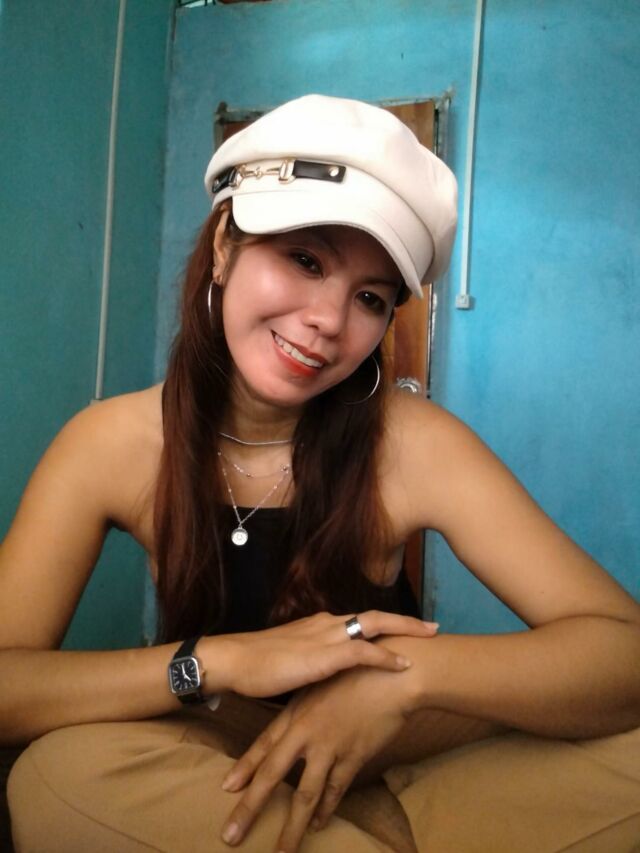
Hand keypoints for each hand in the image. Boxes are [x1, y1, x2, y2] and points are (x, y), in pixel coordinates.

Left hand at [220, 651, 424, 851]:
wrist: (392, 677)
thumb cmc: (357, 673)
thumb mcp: (322, 684)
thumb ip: (305, 709)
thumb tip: (293, 728)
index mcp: (296, 713)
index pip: (263, 745)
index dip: (245, 768)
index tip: (227, 789)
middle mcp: (306, 733)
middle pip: (272, 776)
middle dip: (249, 807)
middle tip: (231, 835)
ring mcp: (328, 748)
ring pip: (305, 795)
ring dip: (292, 827)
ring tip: (281, 852)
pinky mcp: (352, 758)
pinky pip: (335, 791)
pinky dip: (326, 810)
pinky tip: (319, 824)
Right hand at [221, 610, 437, 697]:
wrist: (234, 661)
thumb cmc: (257, 666)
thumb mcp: (292, 663)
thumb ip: (312, 665)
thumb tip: (325, 680)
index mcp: (320, 626)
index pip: (360, 621)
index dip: (386, 626)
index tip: (407, 630)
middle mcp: (327, 624)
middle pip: (375, 617)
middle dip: (406, 622)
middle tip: (433, 627)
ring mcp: (326, 636)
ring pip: (375, 626)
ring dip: (405, 631)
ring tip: (429, 637)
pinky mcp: (324, 655)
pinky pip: (363, 652)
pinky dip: (385, 657)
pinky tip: (403, 665)